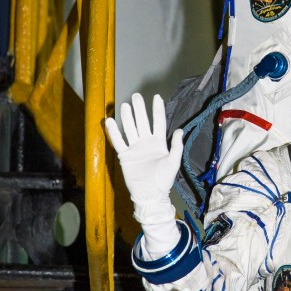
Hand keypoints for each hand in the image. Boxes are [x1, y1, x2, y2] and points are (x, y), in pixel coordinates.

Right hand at [105, 93, 181, 253]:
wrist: (150, 194)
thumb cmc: (163, 180)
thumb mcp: (173, 162)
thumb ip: (176, 146)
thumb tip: (180, 129)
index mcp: (159, 143)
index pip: (158, 122)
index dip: (157, 110)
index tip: (156, 96)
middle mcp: (146, 142)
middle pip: (142, 122)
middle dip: (139, 109)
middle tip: (136, 96)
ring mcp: (135, 148)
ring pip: (130, 129)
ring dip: (127, 117)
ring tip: (124, 105)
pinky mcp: (125, 155)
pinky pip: (118, 141)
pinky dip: (114, 132)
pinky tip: (109, 121)